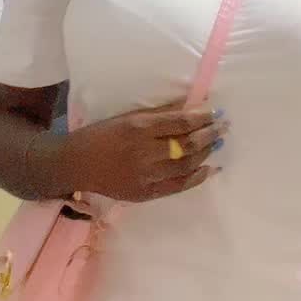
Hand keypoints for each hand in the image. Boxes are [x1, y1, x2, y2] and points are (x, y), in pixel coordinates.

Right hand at [65, 104, 226, 203]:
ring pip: (185, 165)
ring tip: (217, 144)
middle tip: (223, 127)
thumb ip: (158, 113)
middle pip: (186, 144)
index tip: (216, 112)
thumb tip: (188, 107)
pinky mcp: (145, 193)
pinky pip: (177, 187)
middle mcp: (144, 152)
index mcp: (138, 128)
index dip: (201, 117)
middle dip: (209, 134)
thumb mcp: (127, 117)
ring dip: (205, 154)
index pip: (179, 123)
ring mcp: (145, 176)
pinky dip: (196, 178)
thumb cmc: (101, 134)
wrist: (76, 164)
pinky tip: (208, 169)